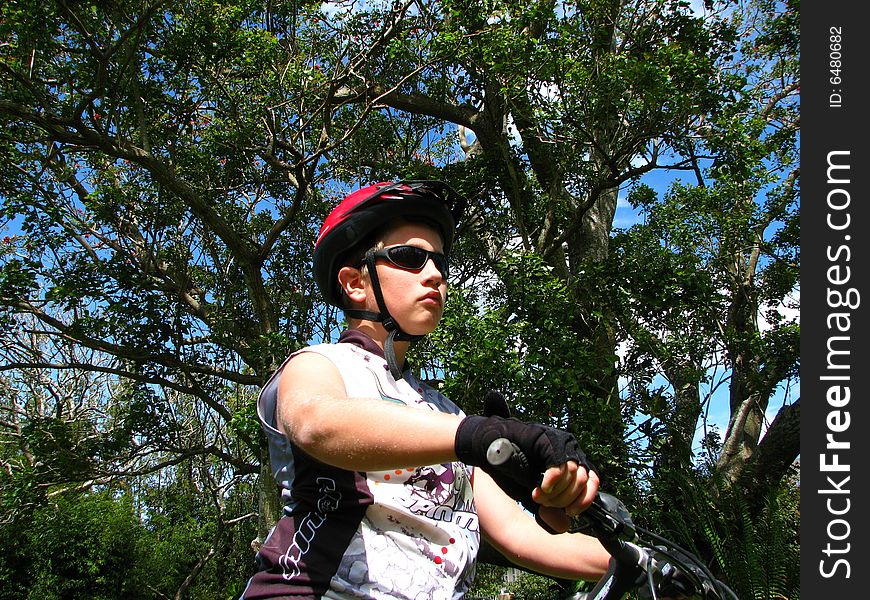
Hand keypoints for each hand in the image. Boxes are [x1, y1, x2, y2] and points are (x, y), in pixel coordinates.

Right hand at [454, 415, 597, 518]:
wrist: (492, 447)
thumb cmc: (512, 469)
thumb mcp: (536, 493)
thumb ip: (552, 505)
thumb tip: (566, 524)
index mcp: (570, 462)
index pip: (592, 482)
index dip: (584, 500)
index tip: (570, 512)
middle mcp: (569, 451)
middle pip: (584, 480)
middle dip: (565, 499)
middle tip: (546, 505)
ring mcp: (560, 444)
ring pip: (573, 474)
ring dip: (557, 493)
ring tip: (539, 497)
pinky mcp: (549, 441)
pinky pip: (559, 465)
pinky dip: (551, 481)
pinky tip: (539, 489)